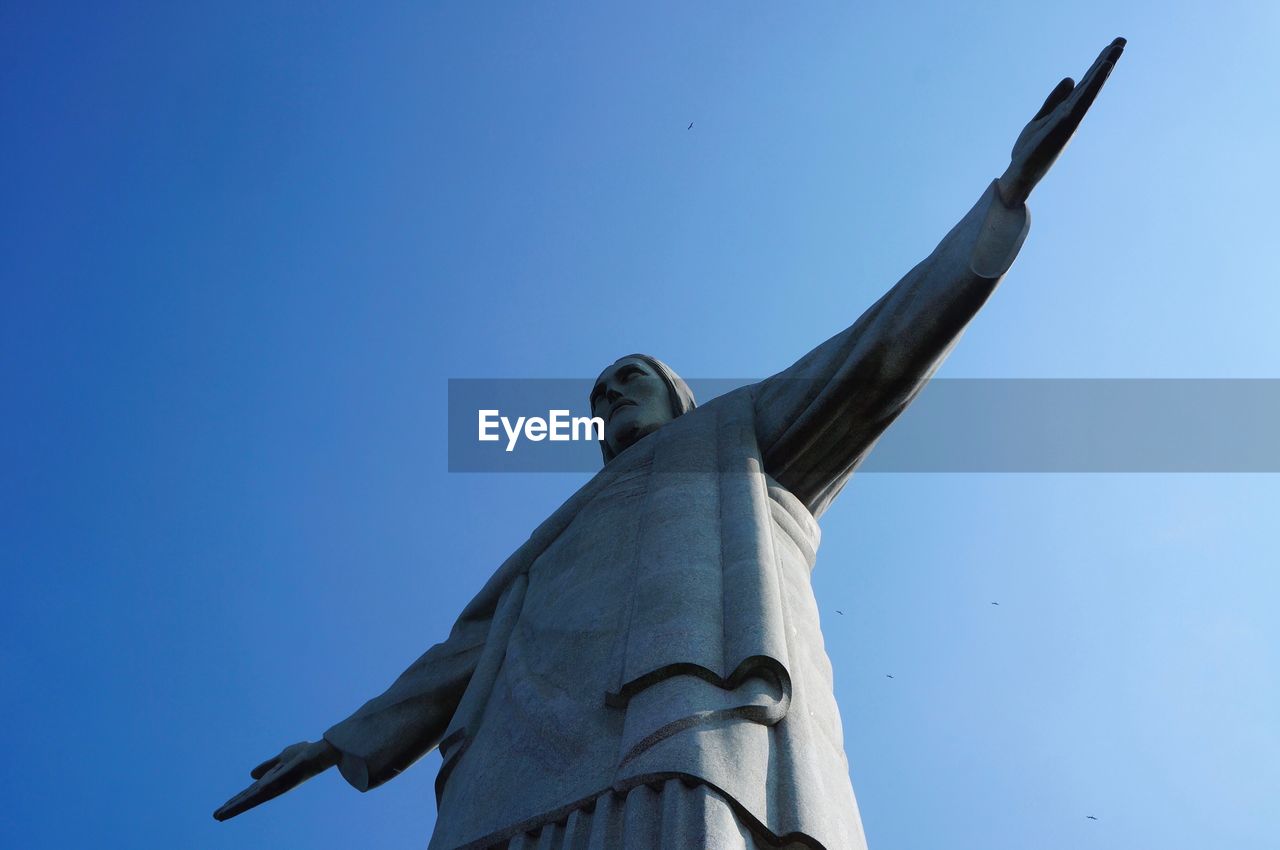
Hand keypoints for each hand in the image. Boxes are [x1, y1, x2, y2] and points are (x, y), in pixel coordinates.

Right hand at [213, 739, 338, 820]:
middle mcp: (273, 787)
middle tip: (215, 816)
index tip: (220, 811)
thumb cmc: (303, 755)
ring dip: (238, 805)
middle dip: (232, 808)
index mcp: (271, 783)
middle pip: (249, 800)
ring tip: (222, 813)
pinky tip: (247, 795)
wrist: (320, 752)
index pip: (249, 795)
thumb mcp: (281, 759)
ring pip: (255, 797)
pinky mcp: (285, 778)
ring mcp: (279, 784)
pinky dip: (258, 792)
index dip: (235, 802)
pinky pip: (270, 786)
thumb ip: (267, 767)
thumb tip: (251, 776)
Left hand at [997, 37, 1125, 206]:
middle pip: (1092, 84)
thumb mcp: (1041, 118)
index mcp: (1068, 111)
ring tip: (1114, 52)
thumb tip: (1071, 78)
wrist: (1020, 174)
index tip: (1111, 46)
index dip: (1098, 65)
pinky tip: (1093, 76)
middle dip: (1106, 62)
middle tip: (1122, 40)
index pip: (1085, 84)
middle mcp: (1073, 114)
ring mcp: (1069, 120)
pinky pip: (1077, 105)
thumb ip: (1055, 99)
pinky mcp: (1062, 127)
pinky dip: (1088, 90)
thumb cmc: (1030, 149)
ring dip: (1101, 71)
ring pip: (1089, 92)